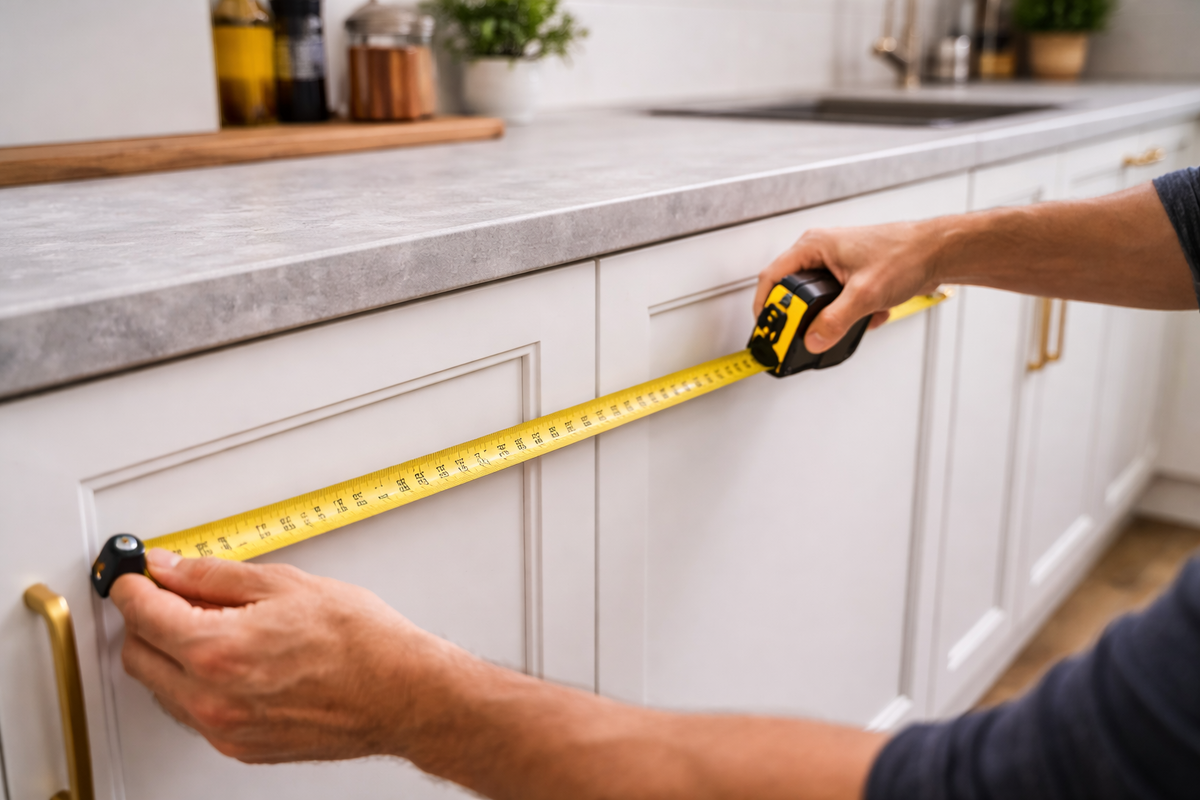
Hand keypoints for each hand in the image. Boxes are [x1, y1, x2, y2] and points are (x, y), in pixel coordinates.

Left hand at [110, 549, 447, 762]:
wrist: (401, 691)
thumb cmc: (361, 641)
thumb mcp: (286, 585)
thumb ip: (215, 576)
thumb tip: (174, 568)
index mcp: (217, 651)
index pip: (142, 613)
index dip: (133, 584)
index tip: (137, 573)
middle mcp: (212, 698)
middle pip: (138, 655)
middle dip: (146, 619)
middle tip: (173, 593)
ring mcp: (224, 728)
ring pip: (162, 687)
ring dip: (171, 653)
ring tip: (216, 624)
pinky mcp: (240, 746)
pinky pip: (194, 711)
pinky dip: (198, 682)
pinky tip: (235, 657)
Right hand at [753, 219, 948, 352]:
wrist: (938, 252)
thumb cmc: (905, 253)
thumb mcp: (865, 294)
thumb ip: (835, 321)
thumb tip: (813, 339)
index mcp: (814, 246)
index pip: (772, 278)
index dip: (765, 307)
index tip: (767, 330)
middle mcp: (820, 253)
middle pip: (793, 293)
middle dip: (805, 318)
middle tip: (805, 334)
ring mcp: (835, 265)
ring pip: (818, 302)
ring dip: (834, 318)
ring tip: (851, 320)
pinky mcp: (850, 278)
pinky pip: (838, 304)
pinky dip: (853, 314)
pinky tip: (871, 314)